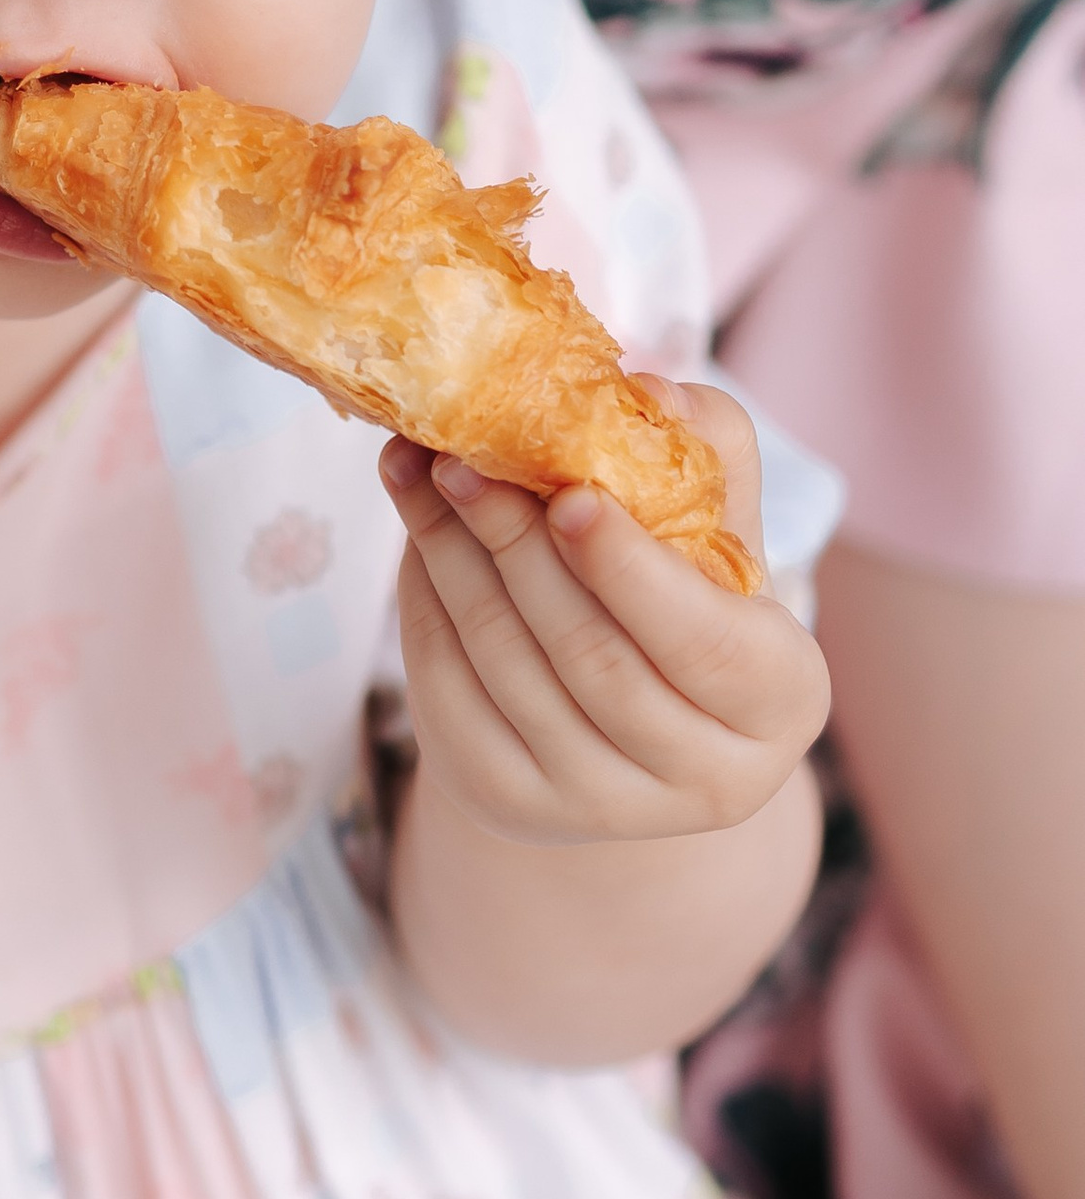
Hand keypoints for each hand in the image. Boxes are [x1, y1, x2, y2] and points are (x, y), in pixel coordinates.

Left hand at [380, 385, 827, 847]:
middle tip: (460, 459)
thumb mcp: (719, 527)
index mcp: (781, 702)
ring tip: (422, 475)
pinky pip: (450, 698)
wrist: (628, 723)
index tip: (568, 493)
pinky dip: (425, 607)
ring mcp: (603, 808)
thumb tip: (645, 391)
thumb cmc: (687, 598)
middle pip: (590, 655)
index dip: (630, 570)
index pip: (704, 643)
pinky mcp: (512, 807)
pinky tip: (418, 541)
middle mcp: (706, 779)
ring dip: (454, 562)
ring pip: (509, 671)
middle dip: (515, 546)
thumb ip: (704, 448)